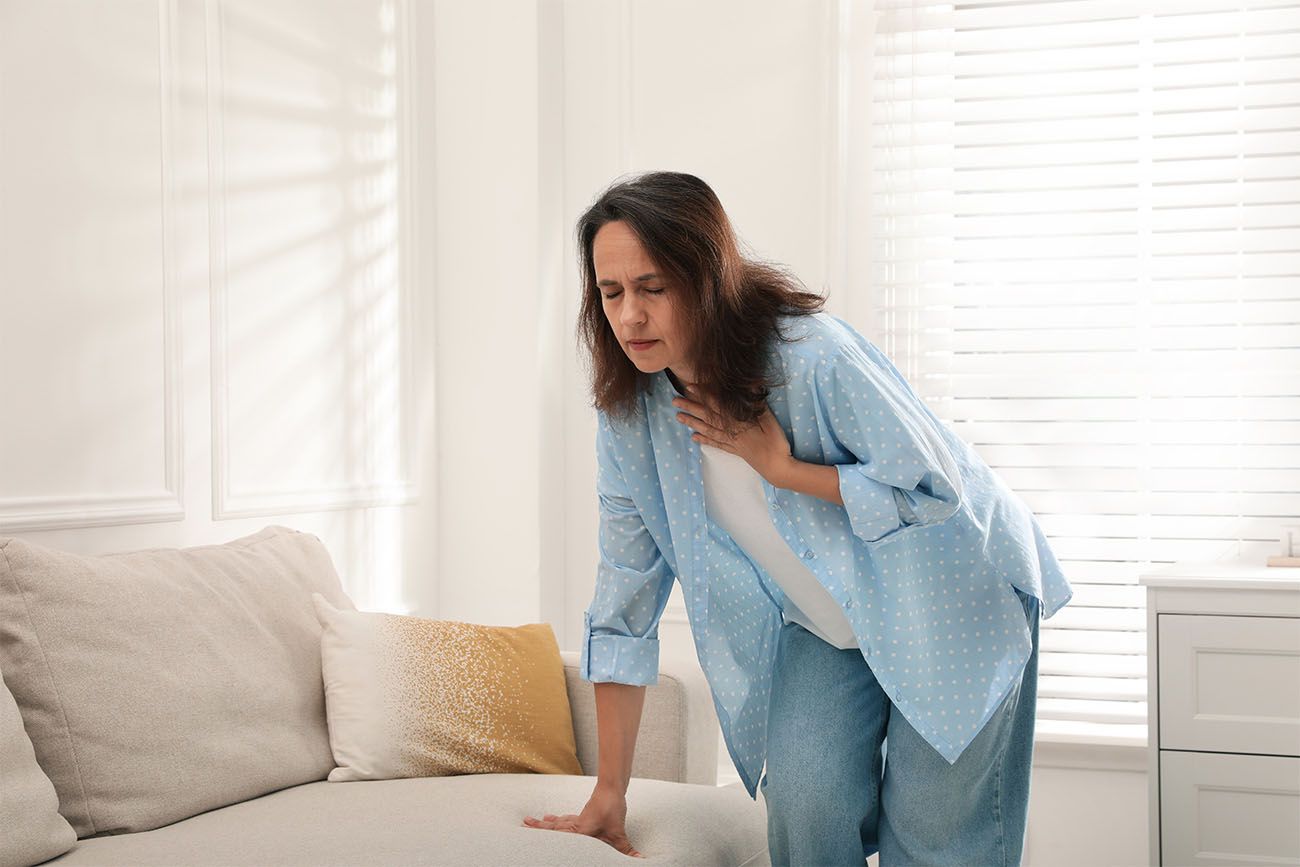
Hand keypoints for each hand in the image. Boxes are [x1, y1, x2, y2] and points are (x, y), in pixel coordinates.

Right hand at [522, 785, 644, 858]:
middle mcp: (575, 826)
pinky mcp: (583, 815)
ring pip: (558, 824)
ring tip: (530, 822)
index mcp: (579, 831)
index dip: (544, 833)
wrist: (611, 788)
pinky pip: (566, 820)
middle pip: (553, 830)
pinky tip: (552, 819)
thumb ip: (625, 848)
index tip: (529, 830)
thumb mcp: (618, 832)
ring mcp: (578, 819)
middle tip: (523, 825)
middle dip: (538, 829)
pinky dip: (557, 821)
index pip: (559, 836)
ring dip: (545, 825)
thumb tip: (637, 858)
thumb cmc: (612, 808)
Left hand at [672, 385, 792, 484]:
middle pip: (708, 417)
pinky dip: (705, 440)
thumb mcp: (769, 419)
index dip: (703, 395)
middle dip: (691, 408)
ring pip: (709, 430)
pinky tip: (694, 437)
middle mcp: (731, 431)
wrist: (778, 468)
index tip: (689, 387)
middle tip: (674, 401)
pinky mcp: (735, 451)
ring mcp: (732, 442)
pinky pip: (717, 444)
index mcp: (739, 421)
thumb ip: (757, 403)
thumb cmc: (776, 442)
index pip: (717, 404)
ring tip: (678, 418)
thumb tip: (751, 384)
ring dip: (693, 423)